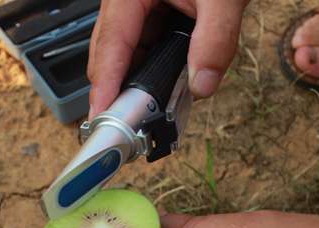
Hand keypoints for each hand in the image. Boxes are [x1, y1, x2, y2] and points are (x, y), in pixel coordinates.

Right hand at [87, 0, 248, 117]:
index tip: (102, 117)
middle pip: (108, 54)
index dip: (105, 84)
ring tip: (147, 111)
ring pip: (124, 55)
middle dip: (117, 90)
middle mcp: (123, 2)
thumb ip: (216, 40)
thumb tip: (202, 86)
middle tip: (128, 125)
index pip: (110, 44)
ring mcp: (133, 10)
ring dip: (136, 83)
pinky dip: (150, 72)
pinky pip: (141, 50)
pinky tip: (162, 88)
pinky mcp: (147, 18)